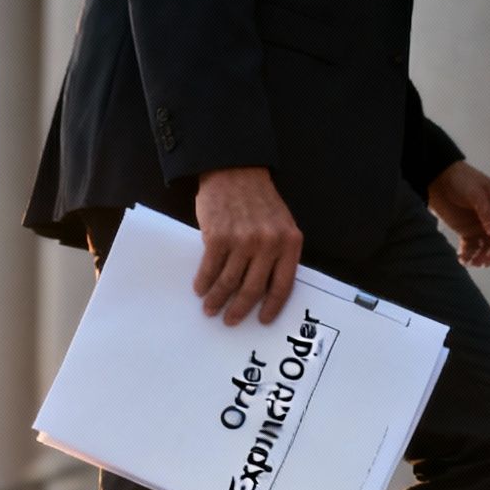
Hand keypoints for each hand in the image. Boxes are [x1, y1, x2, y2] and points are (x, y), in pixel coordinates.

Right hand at [193, 166, 303, 325]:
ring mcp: (243, 241)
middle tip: (231, 320)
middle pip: (253, 289)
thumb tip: (264, 288)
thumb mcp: (281, 223)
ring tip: (211, 308)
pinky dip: (204, 282)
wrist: (235, 169)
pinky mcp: (218, 236)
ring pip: (229, 282)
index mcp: (289, 242)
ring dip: (218, 300)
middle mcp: (268, 244)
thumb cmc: (258, 199)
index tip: (262, 320)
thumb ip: (278, 252)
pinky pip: (210, 269)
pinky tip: (201, 288)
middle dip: (240, 309)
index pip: (283, 285)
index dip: (272, 307)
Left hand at [427, 161, 489, 267]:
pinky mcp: (469, 232)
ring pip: (489, 248)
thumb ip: (487, 214)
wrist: (438, 179)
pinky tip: (462, 259)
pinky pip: (472, 248)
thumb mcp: (475, 194)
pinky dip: (469, 255)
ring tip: (471, 262)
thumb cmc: (462, 179)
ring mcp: (484, 227)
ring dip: (482, 257)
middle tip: (483, 262)